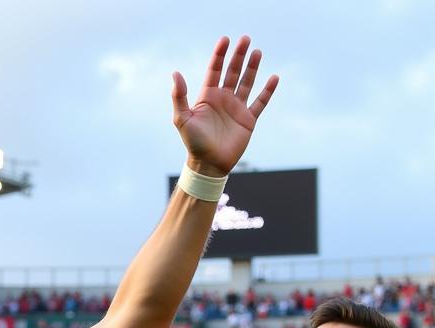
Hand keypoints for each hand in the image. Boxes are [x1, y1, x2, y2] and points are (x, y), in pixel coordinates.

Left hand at [173, 36, 278, 176]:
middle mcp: (223, 100)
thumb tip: (175, 73)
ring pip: (246, 83)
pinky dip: (268, 91)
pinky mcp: (248, 120)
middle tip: (245, 39)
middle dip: (238, 56)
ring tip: (257, 52)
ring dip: (252, 67)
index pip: (214, 70)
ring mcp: (236, 109)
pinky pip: (260, 102)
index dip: (219, 55)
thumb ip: (179, 96)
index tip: (225, 40)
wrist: (209, 165)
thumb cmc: (193, 144)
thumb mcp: (182, 119)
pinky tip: (274, 77)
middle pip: (232, 72)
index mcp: (207, 97)